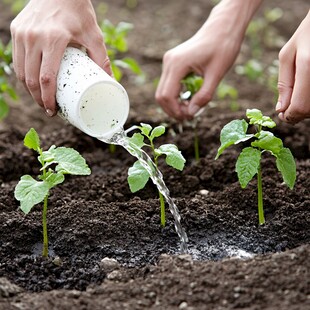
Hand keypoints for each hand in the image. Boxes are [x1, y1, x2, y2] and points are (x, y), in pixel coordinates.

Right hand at [10, 0, 111, 116]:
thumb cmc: (78, 11)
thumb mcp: (94, 35)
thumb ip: (102, 58)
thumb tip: (111, 82)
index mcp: (53, 39)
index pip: (46, 78)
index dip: (48, 98)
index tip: (52, 109)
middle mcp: (33, 37)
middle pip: (31, 79)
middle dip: (38, 99)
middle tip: (49, 108)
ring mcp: (22, 33)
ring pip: (20, 71)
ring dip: (29, 89)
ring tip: (42, 99)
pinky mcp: (16, 30)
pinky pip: (17, 59)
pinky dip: (23, 74)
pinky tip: (32, 83)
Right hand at [155, 0, 261, 120]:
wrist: (223, 27)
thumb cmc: (223, 47)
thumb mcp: (216, 74)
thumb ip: (204, 96)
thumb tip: (192, 114)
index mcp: (177, 64)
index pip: (167, 96)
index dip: (175, 111)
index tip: (189, 117)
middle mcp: (169, 62)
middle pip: (161, 96)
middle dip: (173, 110)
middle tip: (189, 116)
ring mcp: (169, 61)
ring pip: (163, 91)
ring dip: (174, 104)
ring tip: (190, 109)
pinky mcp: (173, 62)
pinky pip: (168, 84)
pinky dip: (176, 95)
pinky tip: (188, 99)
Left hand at [276, 10, 309, 123]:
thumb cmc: (306, 35)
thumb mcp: (288, 55)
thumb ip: (284, 84)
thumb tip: (281, 109)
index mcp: (307, 66)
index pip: (299, 106)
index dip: (289, 116)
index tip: (282, 116)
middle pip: (309, 110)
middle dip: (296, 114)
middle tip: (287, 109)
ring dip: (305, 109)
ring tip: (296, 98)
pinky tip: (305, 92)